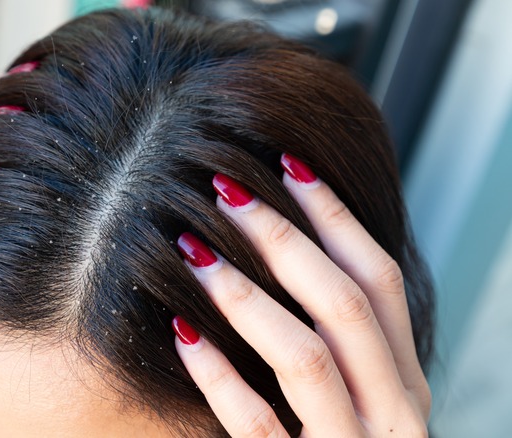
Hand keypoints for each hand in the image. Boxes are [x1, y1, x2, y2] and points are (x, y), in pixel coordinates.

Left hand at [172, 155, 430, 435]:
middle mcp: (396, 413)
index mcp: (405, 383)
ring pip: (308, 356)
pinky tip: (180, 334)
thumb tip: (293, 252)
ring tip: (193, 250)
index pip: (378, 280)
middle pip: (345, 304)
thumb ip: (343, 344)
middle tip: (225, 190)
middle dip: (285, 239)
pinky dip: (220, 376)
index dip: (335, 216)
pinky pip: (260, 427)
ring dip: (246, 296)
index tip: (287, 164)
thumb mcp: (361, 399)